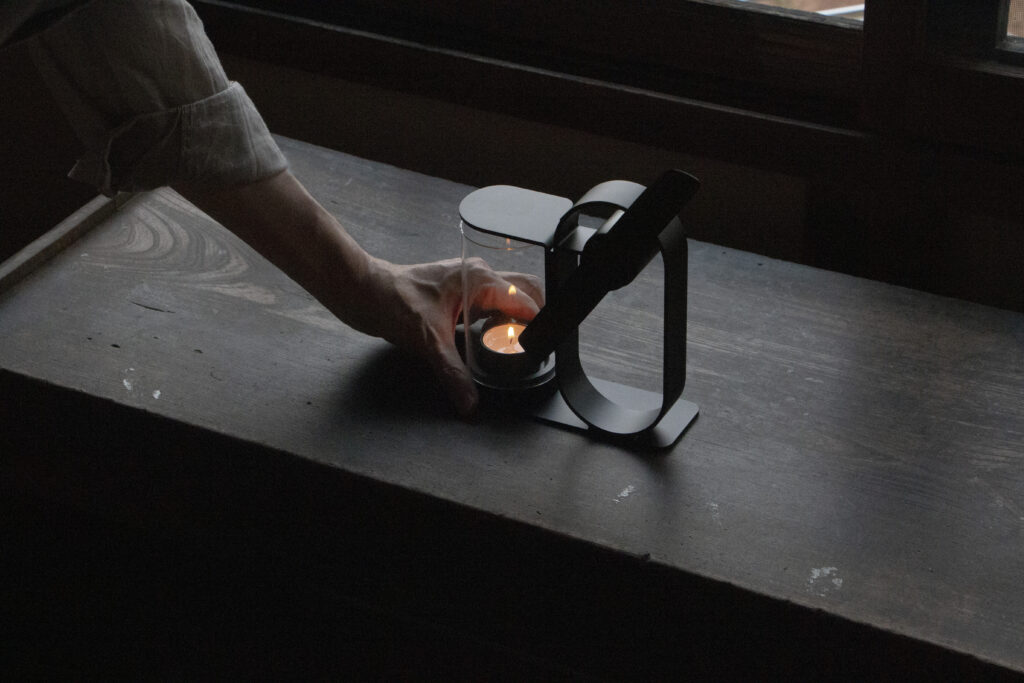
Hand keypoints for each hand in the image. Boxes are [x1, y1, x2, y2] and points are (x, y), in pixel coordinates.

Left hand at [355, 256, 542, 415]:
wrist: (363, 291)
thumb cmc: (392, 301)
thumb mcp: (428, 342)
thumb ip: (453, 372)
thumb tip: (470, 402)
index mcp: (479, 279)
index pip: (524, 302)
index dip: (536, 326)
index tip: (542, 350)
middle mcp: (478, 275)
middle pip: (525, 290)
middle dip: (536, 315)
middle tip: (538, 345)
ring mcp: (468, 282)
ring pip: (509, 295)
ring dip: (518, 316)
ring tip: (520, 345)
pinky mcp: (458, 292)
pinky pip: (490, 301)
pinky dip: (500, 317)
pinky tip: (495, 339)